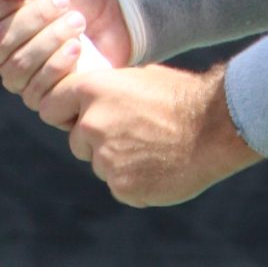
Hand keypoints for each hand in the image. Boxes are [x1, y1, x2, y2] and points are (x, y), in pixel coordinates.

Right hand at [0, 0, 132, 114]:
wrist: (116, 14)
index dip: (0, 4)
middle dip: (35, 19)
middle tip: (65, 2)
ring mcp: (17, 77)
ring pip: (17, 66)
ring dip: (52, 38)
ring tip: (78, 21)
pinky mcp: (41, 97)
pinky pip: (37, 89)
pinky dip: (59, 64)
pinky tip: (78, 48)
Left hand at [67, 63, 260, 206]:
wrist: (215, 128)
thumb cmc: (182, 97)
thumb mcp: (139, 79)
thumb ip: (108, 94)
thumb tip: (90, 103)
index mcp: (93, 91)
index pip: (52, 106)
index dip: (65, 113)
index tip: (75, 118)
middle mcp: (92, 124)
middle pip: (78, 141)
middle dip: (97, 141)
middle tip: (134, 134)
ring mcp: (105, 158)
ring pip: (101, 164)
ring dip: (119, 161)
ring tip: (155, 149)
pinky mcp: (122, 187)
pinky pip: (120, 185)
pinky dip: (136, 181)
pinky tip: (161, 166)